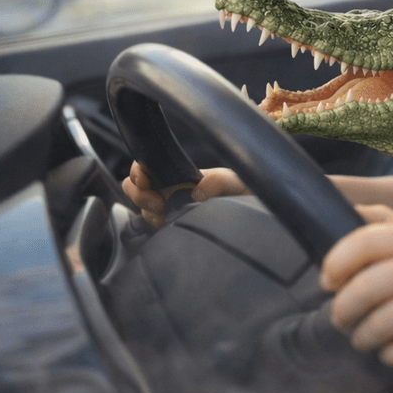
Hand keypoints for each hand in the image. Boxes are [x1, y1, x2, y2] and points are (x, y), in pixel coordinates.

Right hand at [121, 163, 245, 226]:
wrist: (256, 214)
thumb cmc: (246, 195)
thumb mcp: (236, 183)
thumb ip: (219, 181)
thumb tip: (196, 193)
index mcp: (182, 174)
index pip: (147, 166)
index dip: (138, 171)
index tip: (145, 180)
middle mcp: (173, 190)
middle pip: (135, 187)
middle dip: (137, 193)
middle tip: (158, 202)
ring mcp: (172, 208)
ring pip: (142, 206)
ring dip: (146, 209)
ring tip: (165, 213)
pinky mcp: (174, 226)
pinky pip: (152, 224)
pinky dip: (153, 223)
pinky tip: (167, 224)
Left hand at [320, 204, 392, 367]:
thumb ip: (383, 224)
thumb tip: (340, 207)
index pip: (362, 241)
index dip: (335, 264)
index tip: (328, 284)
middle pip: (364, 288)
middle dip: (342, 312)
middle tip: (341, 321)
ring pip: (381, 323)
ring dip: (363, 338)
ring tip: (365, 339)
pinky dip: (390, 355)